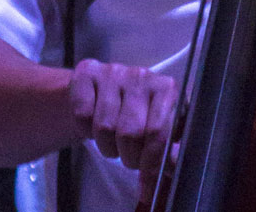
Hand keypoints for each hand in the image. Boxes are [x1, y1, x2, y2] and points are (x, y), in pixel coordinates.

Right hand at [68, 57, 178, 203]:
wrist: (103, 92)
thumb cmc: (137, 115)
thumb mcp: (159, 132)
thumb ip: (168, 152)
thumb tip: (172, 169)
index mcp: (166, 89)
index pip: (157, 132)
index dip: (151, 164)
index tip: (146, 184)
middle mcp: (142, 75)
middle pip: (130, 133)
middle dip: (129, 157)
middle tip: (130, 159)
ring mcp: (113, 71)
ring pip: (104, 127)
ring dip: (107, 146)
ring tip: (113, 141)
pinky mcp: (87, 72)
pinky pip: (82, 114)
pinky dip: (86, 129)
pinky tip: (94, 124)